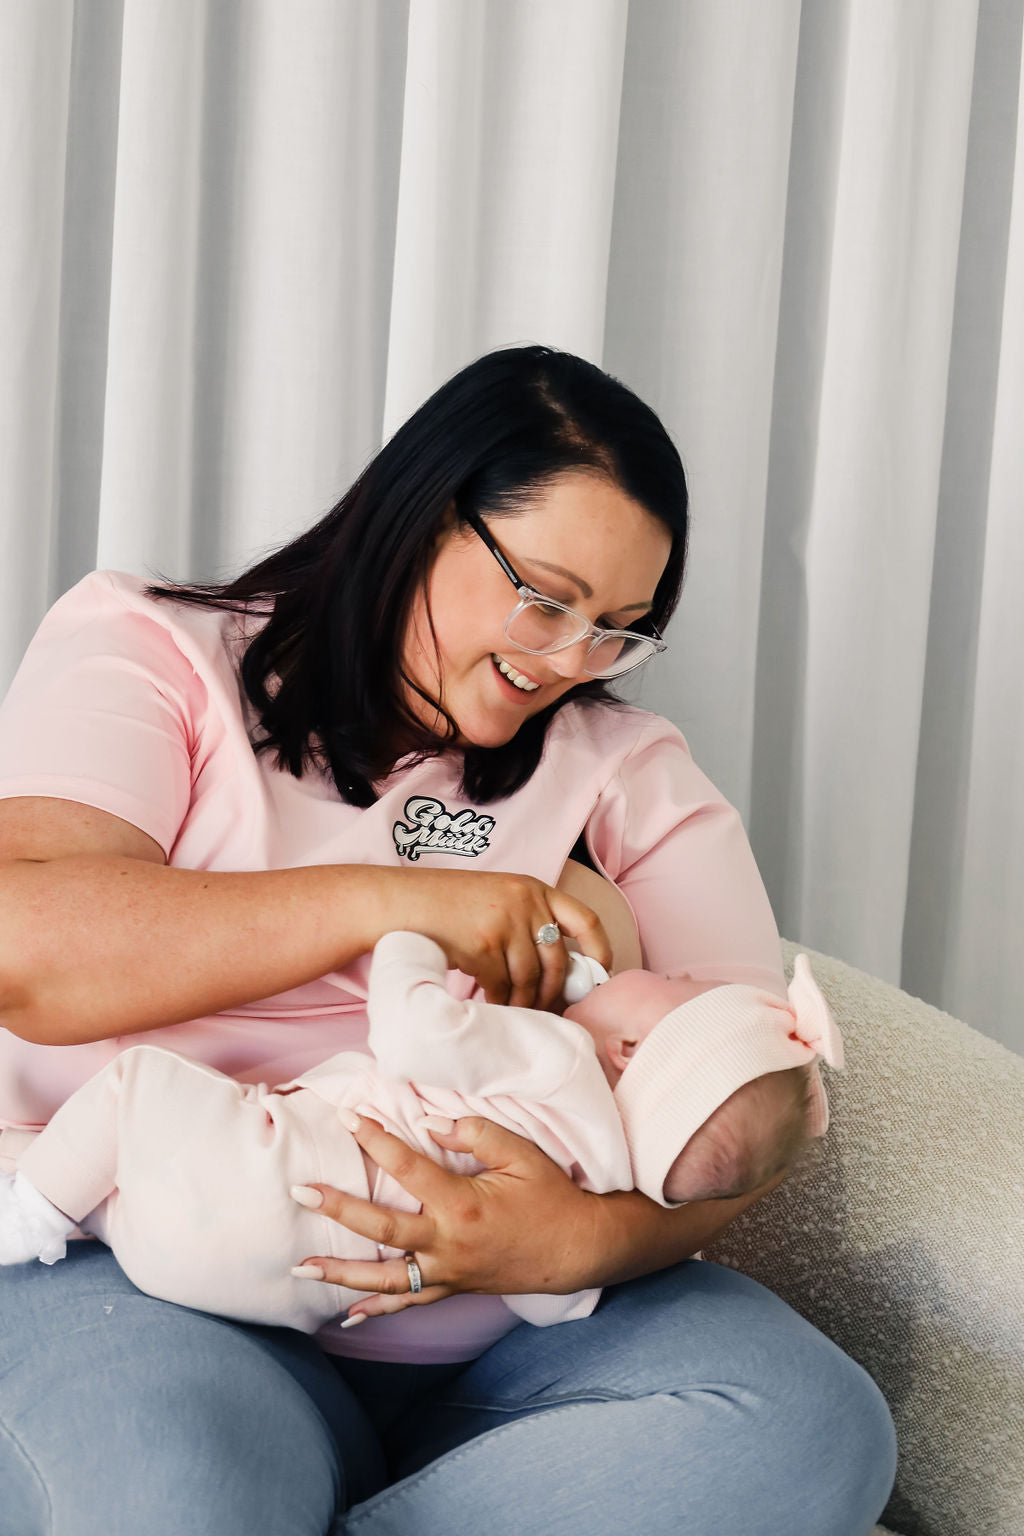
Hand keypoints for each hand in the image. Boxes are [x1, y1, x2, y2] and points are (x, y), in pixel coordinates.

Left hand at [290, 1112, 604, 1322]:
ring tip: (301, 1267)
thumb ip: (474, 1133)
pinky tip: (348, 1314)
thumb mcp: (521, 1153)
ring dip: (341, 1272)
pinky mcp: (453, 1287)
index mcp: (463, 1206)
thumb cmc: (551, 1194)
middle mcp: (449, 1245)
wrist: (578, 1248)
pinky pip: (409, 1303)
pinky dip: (377, 1308)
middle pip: (382, 1229)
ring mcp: (449, 1272)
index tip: (349, 1118)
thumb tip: (428, 1125)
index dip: (376, 1140)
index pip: (408, 1168)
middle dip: (338, 1209)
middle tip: (300, 1192)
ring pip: (385, 1279)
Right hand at [376, 867, 611, 1009]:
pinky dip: (498, 1001)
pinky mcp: (483, 945)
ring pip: (530, 978)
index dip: (599, 952)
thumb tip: (559, 970)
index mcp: (534, 888)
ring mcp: (505, 922)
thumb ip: (528, 922)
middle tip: (547, 1011)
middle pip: (557, 961)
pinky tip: (489, 1004)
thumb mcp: (497, 898)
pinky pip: (501, 985)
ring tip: (514, 1012)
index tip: (599, 976)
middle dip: (554, 993)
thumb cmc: (448, 906)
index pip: (586, 921)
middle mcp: (525, 902)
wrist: (403, 903)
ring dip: (524, 1003)